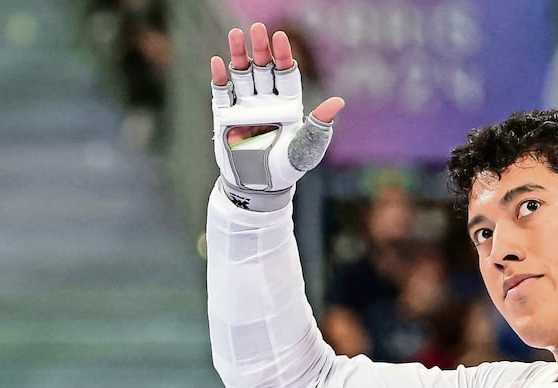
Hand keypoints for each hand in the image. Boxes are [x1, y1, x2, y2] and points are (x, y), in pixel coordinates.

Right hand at [210, 23, 344, 209]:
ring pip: (242, 74)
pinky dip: (220, 78)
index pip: (286, 74)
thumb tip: (338, 102)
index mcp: (288, 105)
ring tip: (236, 34)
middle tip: (259, 28)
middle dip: (260, 49)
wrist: (258, 189)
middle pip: (263, 68)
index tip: (281, 37)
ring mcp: (245, 107)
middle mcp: (266, 101)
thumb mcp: (305, 149)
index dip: (283, 55)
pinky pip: (222, 92)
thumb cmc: (286, 169)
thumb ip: (318, 127)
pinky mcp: (225, 116)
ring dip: (239, 56)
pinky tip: (219, 63)